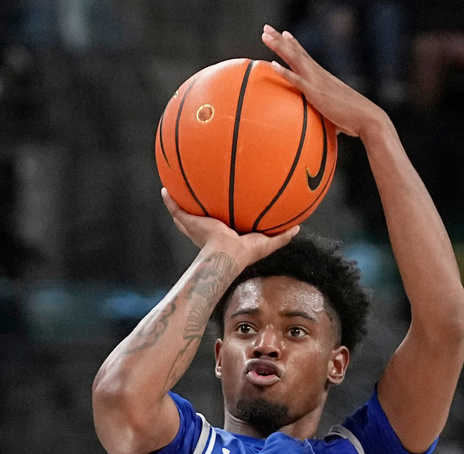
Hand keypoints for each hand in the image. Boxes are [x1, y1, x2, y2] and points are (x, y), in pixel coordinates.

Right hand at [161, 188, 298, 266]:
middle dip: (197, 207)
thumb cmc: (245, 252)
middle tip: (196, 192)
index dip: (220, 215)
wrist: (226, 255)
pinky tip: (164, 189)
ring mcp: (197, 227)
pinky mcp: (189, 224)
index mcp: (225, 233)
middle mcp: (209, 230)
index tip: (223, 203)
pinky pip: (177, 211)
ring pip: (185, 214)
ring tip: (173, 187)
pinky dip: (169, 202)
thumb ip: (282, 236)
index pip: (221, 222)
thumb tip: (299, 228)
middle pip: (200, 217)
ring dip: (179, 202)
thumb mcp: (267, 242)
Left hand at [261, 24, 385, 138]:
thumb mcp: (335, 113)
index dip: (294, 44)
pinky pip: (297, 80)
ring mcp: (317, 82)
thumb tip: (323, 126)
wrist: (367, 118)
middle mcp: (319, 75)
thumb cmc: (353, 119)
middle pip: (296, 52)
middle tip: (266, 28)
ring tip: (265, 36)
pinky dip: (284, 72)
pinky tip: (272, 64)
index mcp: (324, 77)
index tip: (284, 34)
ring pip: (294, 59)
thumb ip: (325, 115)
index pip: (306, 56)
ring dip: (279, 47)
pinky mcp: (316, 93)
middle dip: (280, 40)